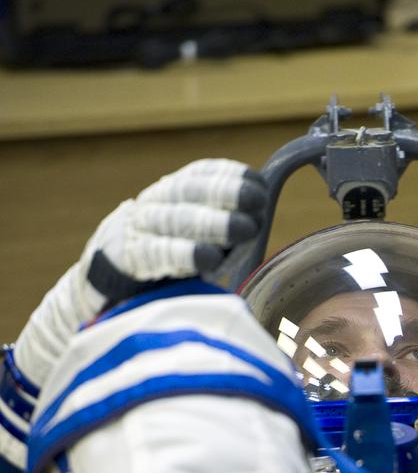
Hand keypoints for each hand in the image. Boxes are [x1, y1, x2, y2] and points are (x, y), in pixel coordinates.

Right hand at [13, 159, 266, 390]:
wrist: (101, 296)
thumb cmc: (160, 271)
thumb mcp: (189, 242)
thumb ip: (220, 233)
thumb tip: (262, 218)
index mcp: (166, 198)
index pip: (196, 175)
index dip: (226, 175)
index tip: (257, 182)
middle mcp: (149, 208)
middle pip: (186, 194)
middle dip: (224, 194)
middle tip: (258, 202)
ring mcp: (133, 232)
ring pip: (173, 220)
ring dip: (212, 223)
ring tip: (245, 228)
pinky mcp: (123, 261)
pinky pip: (156, 254)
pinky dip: (184, 254)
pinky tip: (209, 258)